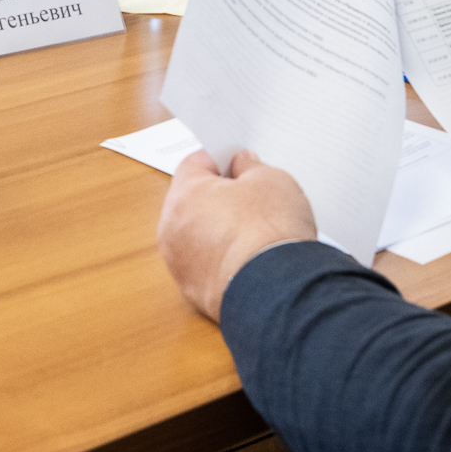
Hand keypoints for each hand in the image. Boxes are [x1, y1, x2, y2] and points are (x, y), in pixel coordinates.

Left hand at [157, 149, 316, 323]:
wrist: (277, 292)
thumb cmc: (270, 236)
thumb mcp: (271, 180)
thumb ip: (251, 166)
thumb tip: (244, 166)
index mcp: (184, 196)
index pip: (195, 164)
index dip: (221, 159)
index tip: (239, 162)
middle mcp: (173, 230)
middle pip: (193, 200)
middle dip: (220, 196)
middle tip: (252, 197)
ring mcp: (180, 264)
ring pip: (197, 234)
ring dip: (219, 229)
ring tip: (254, 231)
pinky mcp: (193, 291)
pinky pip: (205, 263)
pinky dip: (222, 258)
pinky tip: (248, 257)